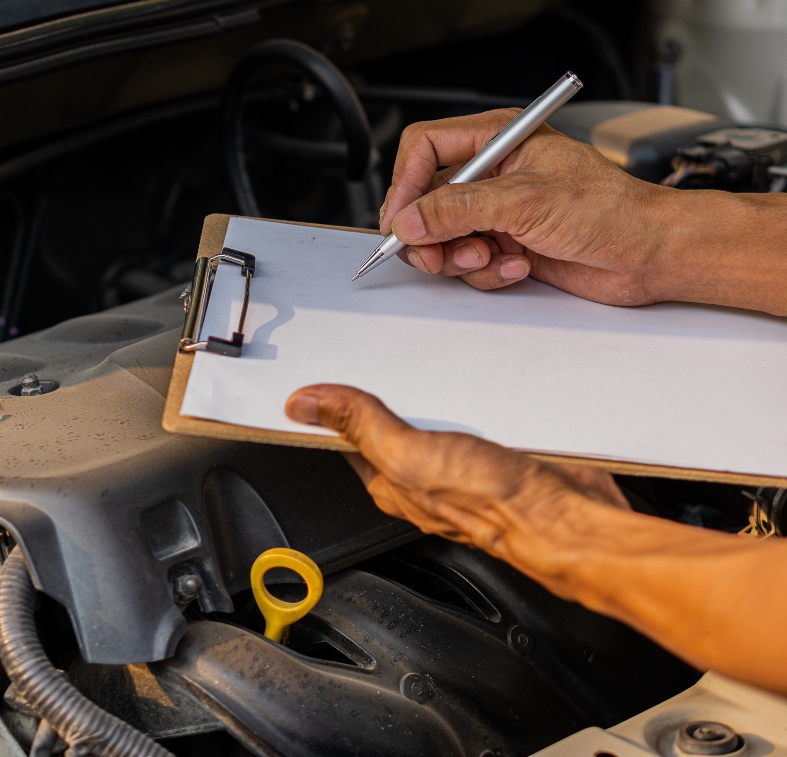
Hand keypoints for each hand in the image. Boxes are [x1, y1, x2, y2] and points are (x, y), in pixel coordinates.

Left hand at [285, 384, 627, 551]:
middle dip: (388, 390)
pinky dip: (473, 393)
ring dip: (434, 390)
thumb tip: (304, 404)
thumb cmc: (494, 506)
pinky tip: (476, 380)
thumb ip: (360, 425)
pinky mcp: (499, 449)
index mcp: (390, 481)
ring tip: (431, 364)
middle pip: (391, 423)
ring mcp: (462, 462)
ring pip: (434, 416)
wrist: (569, 515)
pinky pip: (475, 413)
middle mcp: (423, 475)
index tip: (328, 373)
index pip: (347, 438)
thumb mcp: (409, 455)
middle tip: (384, 357)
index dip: (334, 406)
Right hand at [380, 110, 679, 305]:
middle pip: (426, 199)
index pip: (426, 148)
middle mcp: (494, 173)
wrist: (650, 253)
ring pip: (443, 237)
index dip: (406, 183)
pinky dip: (487, 271)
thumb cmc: (613, 210)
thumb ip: (459, 209)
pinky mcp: (506, 244)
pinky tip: (519, 265)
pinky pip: (469, 262)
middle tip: (438, 254)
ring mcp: (498, 211)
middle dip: (431, 232)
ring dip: (461, 256)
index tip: (401, 218)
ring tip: (492, 257)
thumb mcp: (526, 201)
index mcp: (499, 140)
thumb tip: (410, 219)